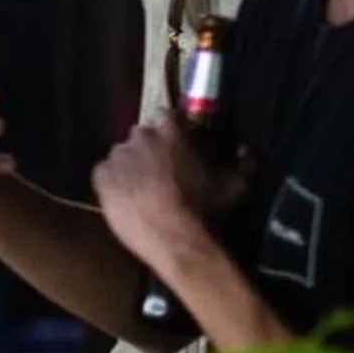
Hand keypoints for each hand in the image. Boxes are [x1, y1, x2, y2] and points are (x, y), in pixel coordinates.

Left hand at [94, 120, 242, 281]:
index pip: (168, 116)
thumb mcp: (233, 185)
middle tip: (163, 170)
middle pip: (143, 135)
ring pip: (123, 154)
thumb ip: (244, 163)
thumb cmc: (203, 207)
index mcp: (170, 130)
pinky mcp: (100, 176)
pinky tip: (127, 198)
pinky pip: (106, 173)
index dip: (172, 130)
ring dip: (132, 166)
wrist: (171, 236)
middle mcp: (139, 136)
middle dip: (151, 148)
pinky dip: (114, 182)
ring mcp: (117, 156)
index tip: (178, 144)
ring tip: (144, 188)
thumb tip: (252, 151)